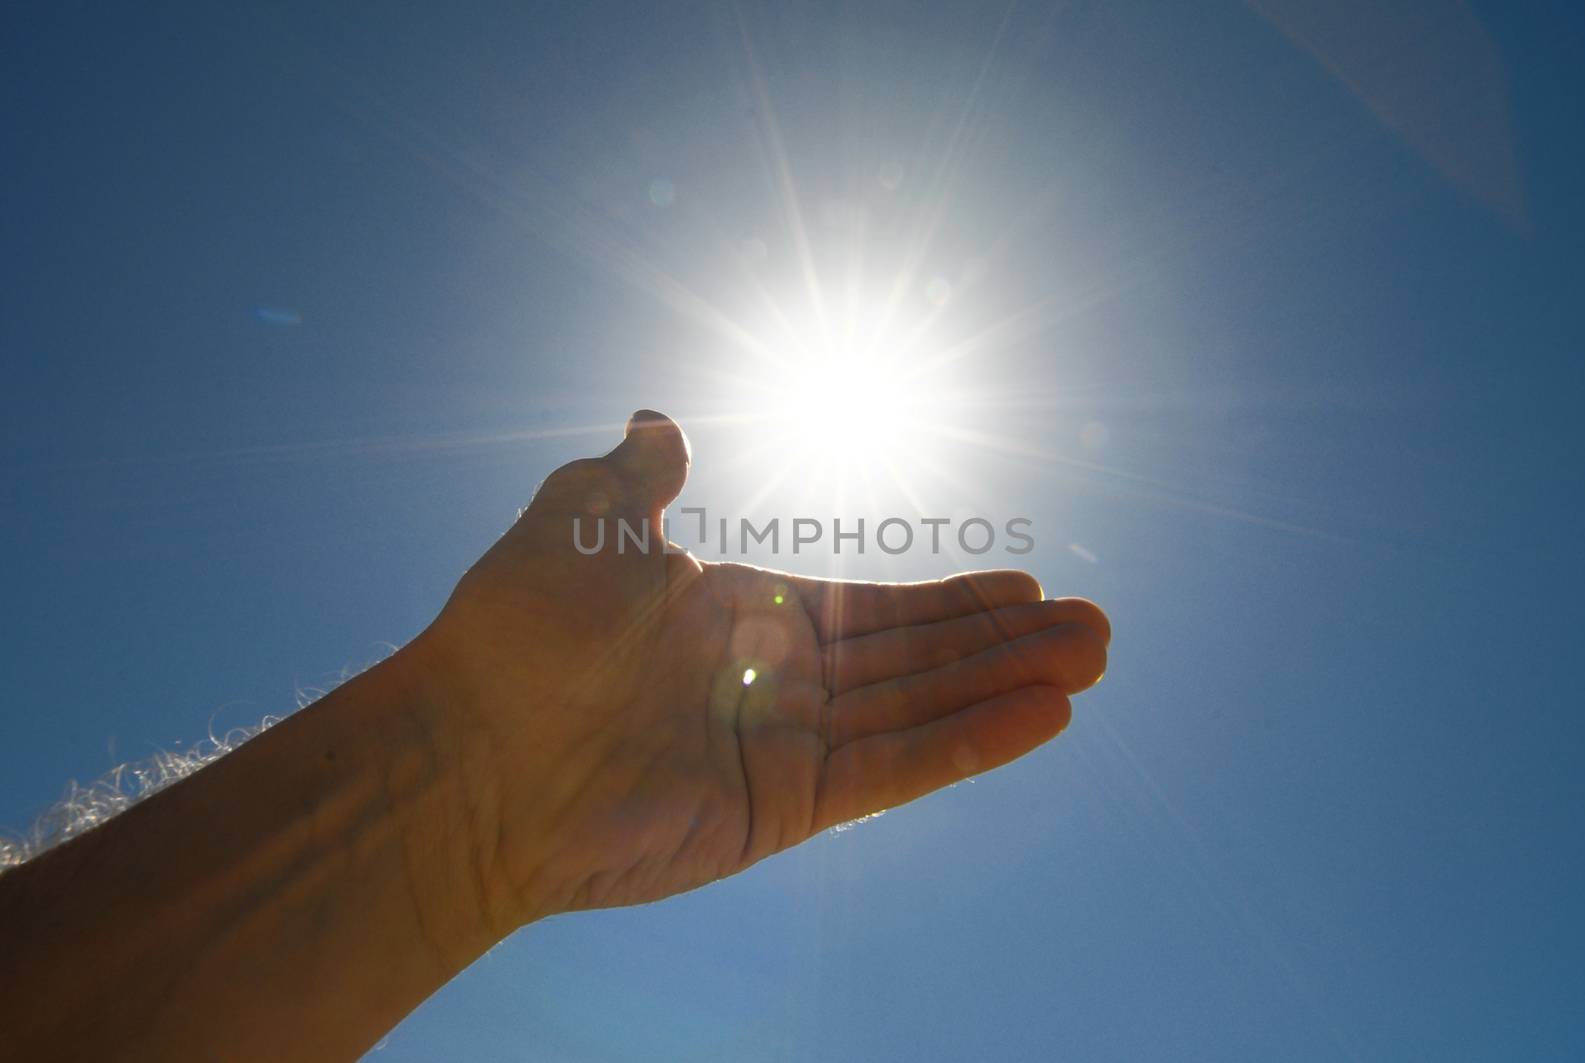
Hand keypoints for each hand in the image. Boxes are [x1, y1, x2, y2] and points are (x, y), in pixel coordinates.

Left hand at [411, 411, 1109, 933]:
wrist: (469, 752)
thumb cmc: (519, 630)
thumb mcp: (584, 518)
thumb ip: (640, 475)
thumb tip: (659, 416)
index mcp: (740, 616)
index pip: (872, 608)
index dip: (950, 600)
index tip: (1024, 583)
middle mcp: (774, 682)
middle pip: (916, 660)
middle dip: (1005, 644)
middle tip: (1099, 629)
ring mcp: (783, 748)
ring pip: (921, 713)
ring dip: (1008, 688)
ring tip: (1093, 663)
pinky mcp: (783, 808)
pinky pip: (893, 772)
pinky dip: (967, 746)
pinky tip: (1040, 717)